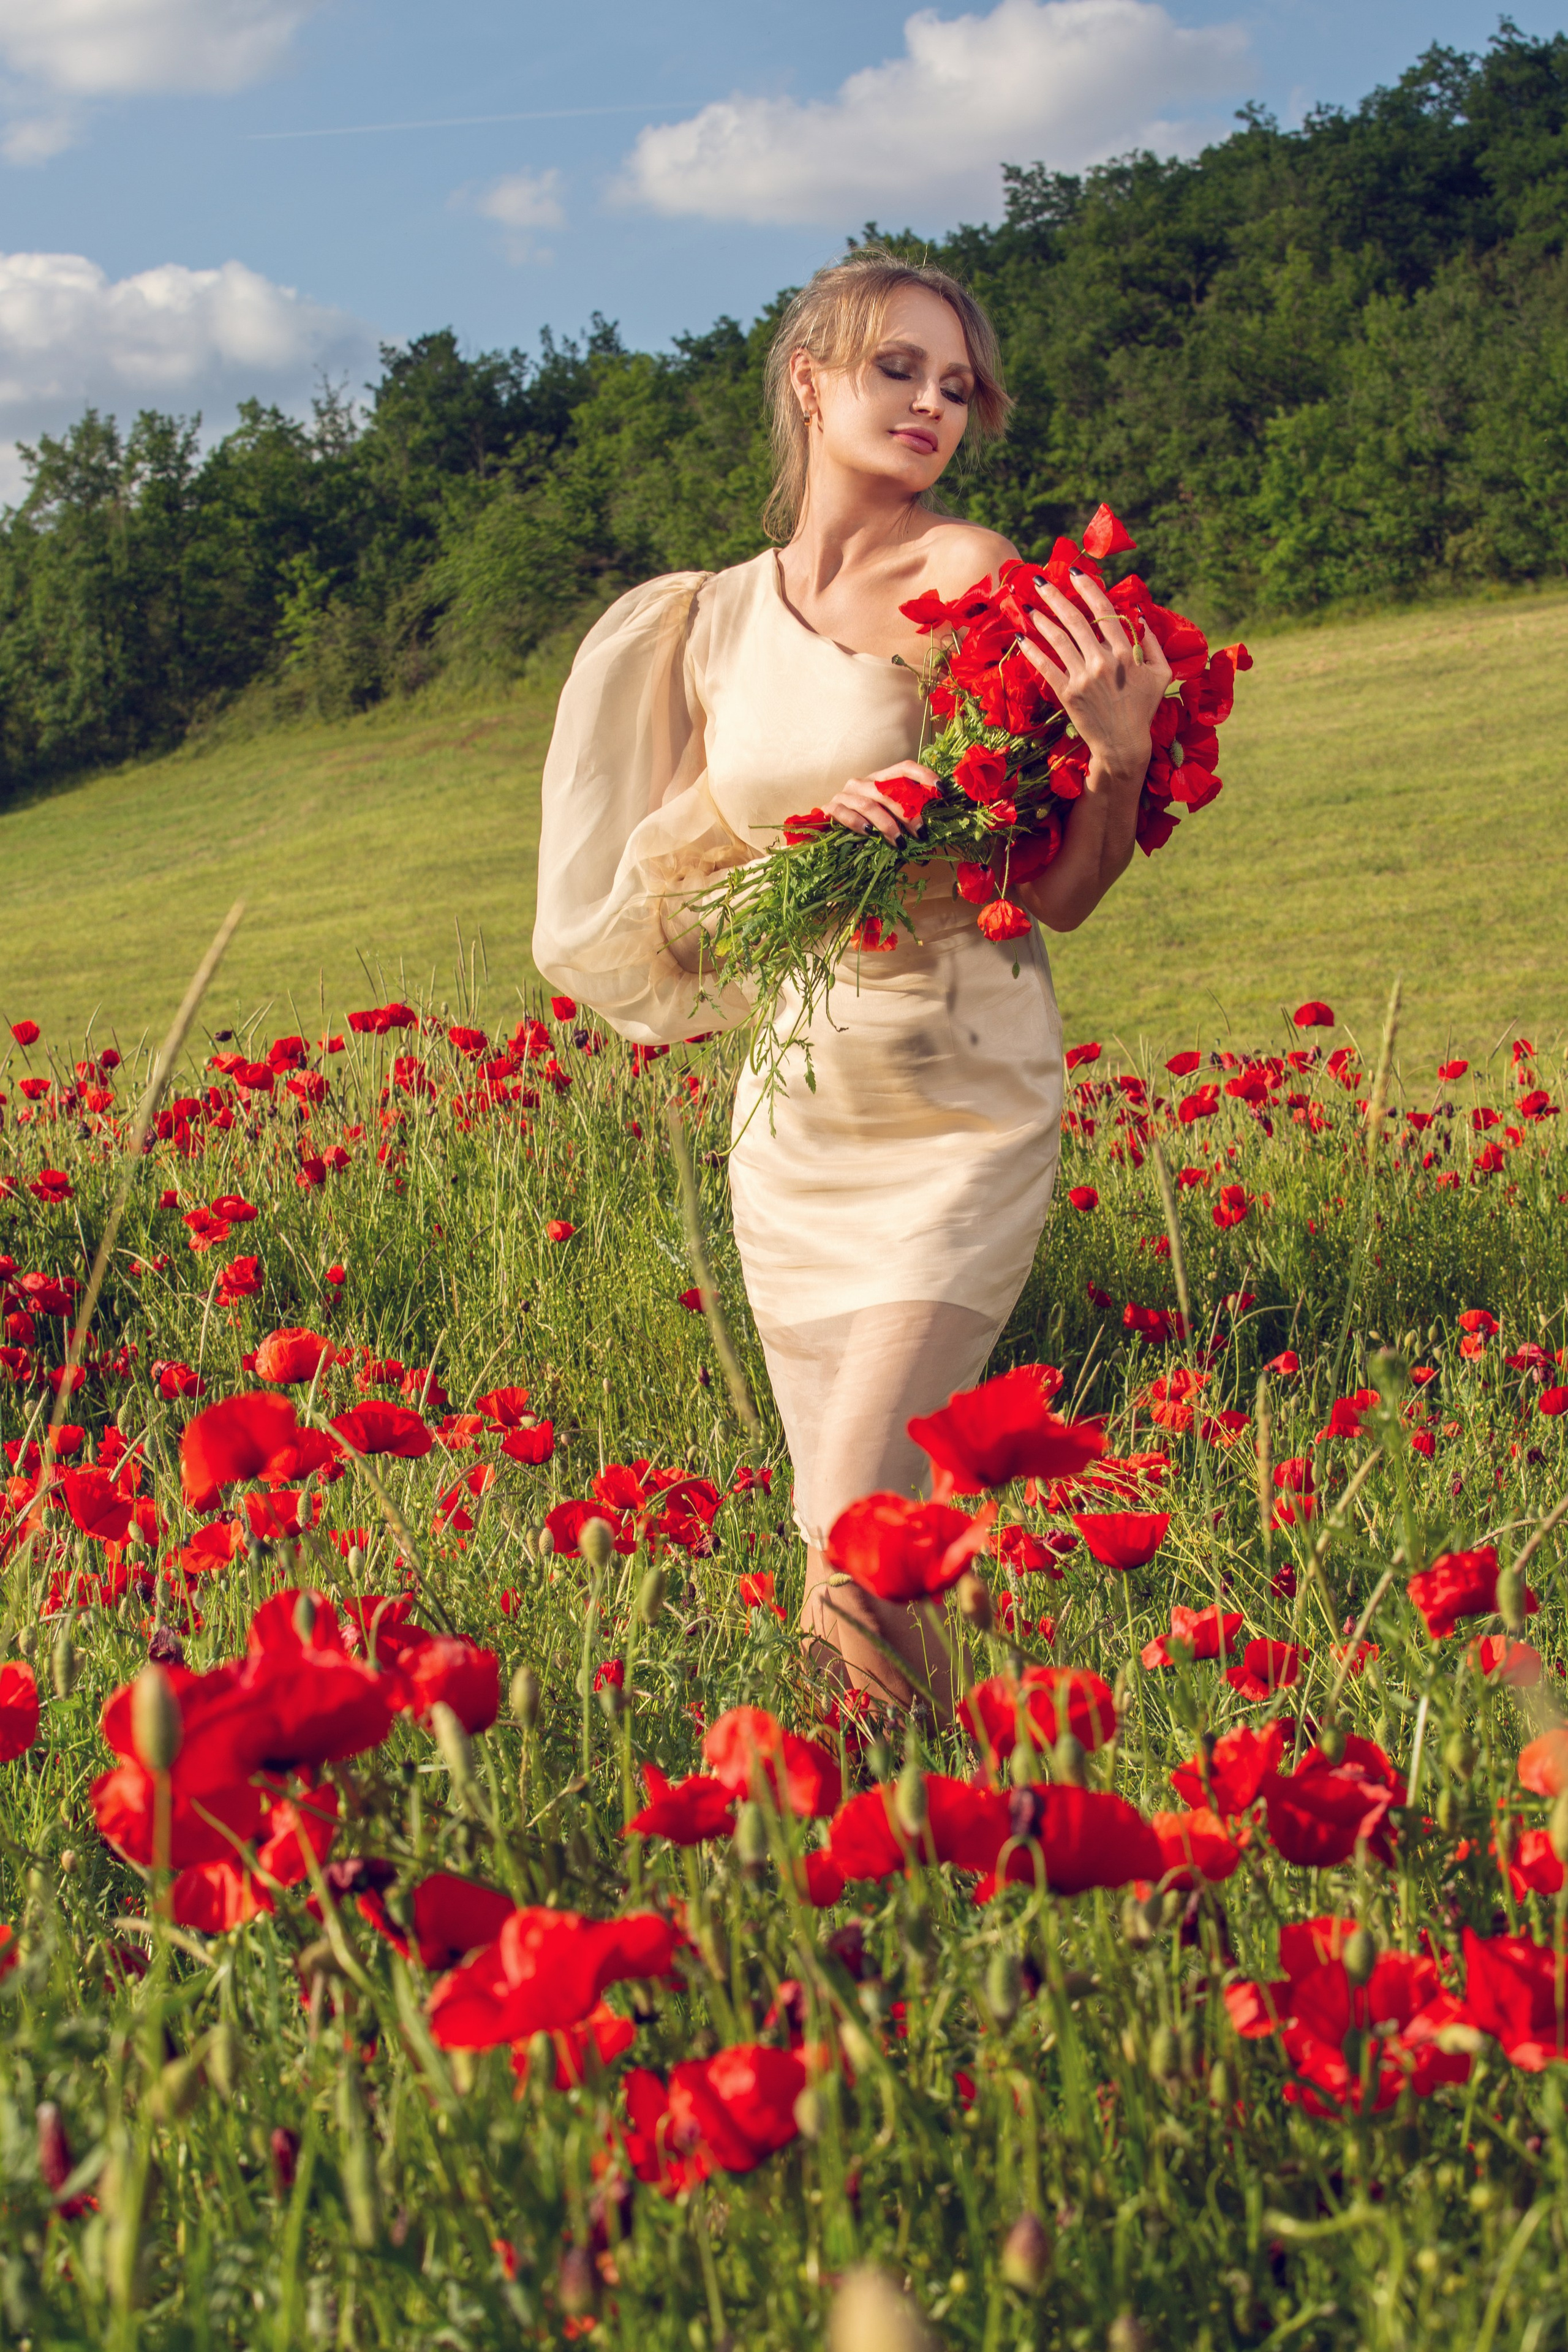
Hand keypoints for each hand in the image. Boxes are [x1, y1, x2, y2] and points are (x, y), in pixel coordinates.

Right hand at [824, 761, 937, 845]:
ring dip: (888, 824)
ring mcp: (845, 794)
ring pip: (869, 804)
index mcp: (880, 780)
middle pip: (889, 790)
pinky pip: (845, 813)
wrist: (826, 831)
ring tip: (900, 843)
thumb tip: (928, 840)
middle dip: (908, 813)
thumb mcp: (887, 821)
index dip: (924, 776)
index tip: (941, 791)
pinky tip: (870, 834)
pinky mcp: (831, 808)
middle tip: (921, 833)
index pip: (904, 768)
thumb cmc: (863, 828)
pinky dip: (858, 824)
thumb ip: (904, 823)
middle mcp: (863, 783)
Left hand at [1018, 571, 1171, 786]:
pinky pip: (1046, 667)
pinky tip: (1021, 637)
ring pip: (1058, 640)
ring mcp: (1083, 678)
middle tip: (1039, 580)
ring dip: (1041, 619)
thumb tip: (1139, 616)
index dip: (1088, 588)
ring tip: (1028, 606)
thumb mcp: (1161, 675)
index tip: (1074, 572)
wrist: (1124, 745)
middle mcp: (1103, 661)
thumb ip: (1153, 644)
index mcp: (1125, 652)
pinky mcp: (1068, 694)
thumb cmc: (1143, 709)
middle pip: (1076, 620)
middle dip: (1055, 596)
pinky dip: (1032, 651)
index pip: (1104, 610)